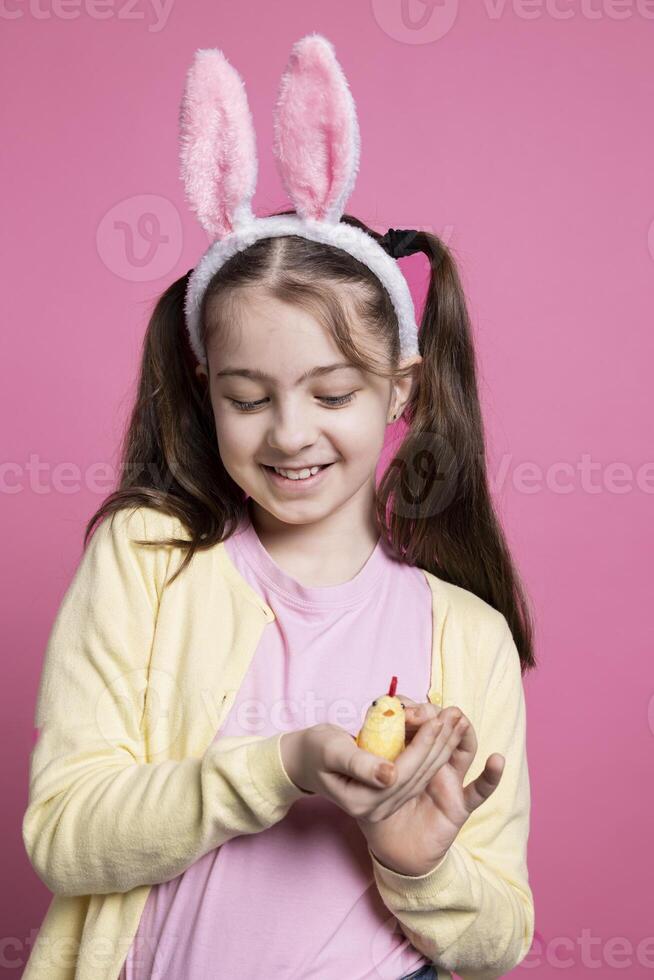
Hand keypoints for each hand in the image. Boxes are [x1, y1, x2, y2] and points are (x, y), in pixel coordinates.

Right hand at [279, 722, 452, 818]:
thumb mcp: (333, 751)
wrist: (304, 760)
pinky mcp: (388, 798)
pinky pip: (415, 776)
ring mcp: (383, 807)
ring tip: (457, 723)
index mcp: (362, 802)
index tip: (438, 719)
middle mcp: (376, 809)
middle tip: (457, 717)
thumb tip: (389, 776)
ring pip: (421, 777)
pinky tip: (444, 736)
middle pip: (417, 776)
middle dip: (440, 745)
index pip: (402, 772)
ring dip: (442, 749)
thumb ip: (360, 764)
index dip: (422, 745)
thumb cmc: (315, 748)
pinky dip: (432, 754)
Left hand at [355, 695, 505, 876]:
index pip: (415, 722)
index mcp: (407, 748)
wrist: (389, 847)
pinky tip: (496, 761)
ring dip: (459, 733)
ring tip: (457, 719)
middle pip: (438, 732)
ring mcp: (448, 780)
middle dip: (434, 720)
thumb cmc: (369, 808)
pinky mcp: (459, 804)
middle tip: (427, 713)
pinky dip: (490, 777)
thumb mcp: (356, 778)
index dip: (412, 713)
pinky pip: (479, 790)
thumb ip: (363, 767)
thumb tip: (383, 774)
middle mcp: (431, 760)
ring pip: (459, 751)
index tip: (404, 712)